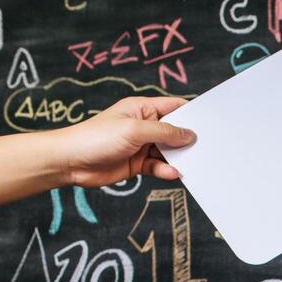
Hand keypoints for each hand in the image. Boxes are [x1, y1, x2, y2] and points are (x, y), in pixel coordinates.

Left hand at [54, 96, 194, 186]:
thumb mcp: (135, 130)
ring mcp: (141, 145)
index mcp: (143, 109)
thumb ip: (165, 132)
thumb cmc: (96, 138)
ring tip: (192, 165)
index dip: (192, 114)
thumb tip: (189, 135)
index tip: (210, 124)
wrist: (71, 161)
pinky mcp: (138, 164)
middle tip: (206, 149)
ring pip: (169, 152)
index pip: (174, 107)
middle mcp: (144, 126)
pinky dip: (166, 171)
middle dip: (188, 140)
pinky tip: (172, 174)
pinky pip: (159, 167)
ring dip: (179, 159)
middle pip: (175, 132)